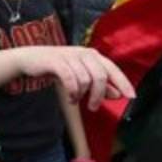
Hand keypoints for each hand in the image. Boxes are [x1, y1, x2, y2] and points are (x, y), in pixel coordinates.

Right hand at [15, 46, 133, 110]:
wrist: (30, 59)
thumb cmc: (58, 67)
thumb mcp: (81, 76)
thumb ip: (99, 84)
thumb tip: (117, 94)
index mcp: (93, 55)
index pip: (113, 69)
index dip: (123, 83)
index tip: (131, 97)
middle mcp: (84, 54)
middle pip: (100, 76)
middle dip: (99, 95)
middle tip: (94, 107)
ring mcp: (70, 57)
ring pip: (85, 79)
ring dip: (81, 95)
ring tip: (75, 100)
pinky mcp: (57, 62)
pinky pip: (70, 79)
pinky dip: (72, 92)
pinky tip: (70, 98)